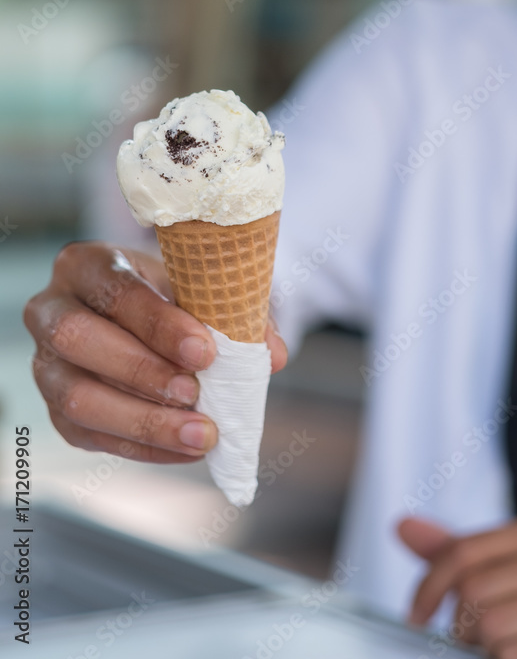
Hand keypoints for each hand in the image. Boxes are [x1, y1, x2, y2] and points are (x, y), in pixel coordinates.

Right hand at [24, 242, 287, 463]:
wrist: (138, 315)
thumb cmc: (168, 295)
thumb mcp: (197, 287)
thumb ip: (235, 313)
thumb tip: (274, 355)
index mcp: (86, 265)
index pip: (114, 291)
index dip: (158, 324)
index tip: (205, 351)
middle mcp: (51, 310)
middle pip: (79, 340)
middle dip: (142, 371)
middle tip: (196, 394)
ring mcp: (45, 363)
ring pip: (77, 398)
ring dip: (143, 421)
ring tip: (200, 433)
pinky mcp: (54, 409)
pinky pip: (88, 435)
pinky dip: (142, 446)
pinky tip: (185, 448)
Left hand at [398, 515, 516, 658]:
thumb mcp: (512, 570)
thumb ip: (460, 552)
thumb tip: (401, 525)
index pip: (463, 552)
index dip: (428, 586)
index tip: (415, 615)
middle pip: (473, 593)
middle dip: (463, 626)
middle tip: (479, 639)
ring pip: (491, 631)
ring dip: (488, 649)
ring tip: (511, 646)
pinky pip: (513, 658)